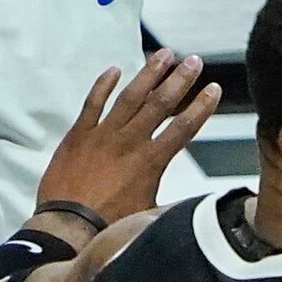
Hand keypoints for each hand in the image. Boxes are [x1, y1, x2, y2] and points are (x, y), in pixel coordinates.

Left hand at [36, 50, 221, 225]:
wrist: (68, 226)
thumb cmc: (109, 227)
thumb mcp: (150, 215)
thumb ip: (174, 203)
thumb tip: (201, 207)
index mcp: (151, 162)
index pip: (183, 128)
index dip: (201, 107)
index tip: (213, 88)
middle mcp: (130, 142)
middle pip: (160, 104)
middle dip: (180, 80)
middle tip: (194, 60)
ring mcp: (103, 135)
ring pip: (130, 96)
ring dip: (148, 74)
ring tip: (163, 54)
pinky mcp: (78, 134)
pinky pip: (92, 103)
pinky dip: (103, 85)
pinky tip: (114, 70)